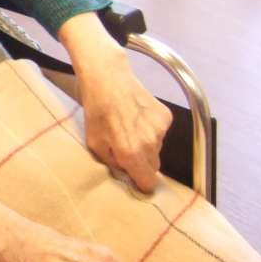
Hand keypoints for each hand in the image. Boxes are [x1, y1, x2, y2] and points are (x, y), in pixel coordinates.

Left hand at [59, 13, 171, 190]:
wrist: (108, 78)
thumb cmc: (96, 111)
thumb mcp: (94, 143)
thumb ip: (112, 163)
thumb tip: (126, 174)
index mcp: (131, 153)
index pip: (148, 183)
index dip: (141, 183)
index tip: (135, 180)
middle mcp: (150, 143)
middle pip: (153, 166)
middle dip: (141, 163)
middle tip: (125, 149)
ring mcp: (160, 129)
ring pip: (157, 149)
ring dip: (146, 145)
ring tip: (128, 128)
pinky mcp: (165, 116)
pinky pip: (160, 133)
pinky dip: (151, 129)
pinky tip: (136, 116)